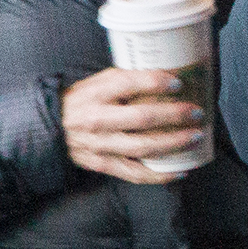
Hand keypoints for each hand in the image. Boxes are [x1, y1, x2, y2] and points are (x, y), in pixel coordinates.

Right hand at [61, 68, 204, 184]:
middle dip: (175, 115)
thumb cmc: (83, 101)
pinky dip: (159, 175)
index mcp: (96, 94)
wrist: (51, 127)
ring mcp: (100, 145)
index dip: (155, 82)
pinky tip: (180, 170)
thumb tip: (167, 73)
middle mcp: (97, 120)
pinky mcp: (102, 164)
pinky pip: (134, 173)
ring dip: (174, 143)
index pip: (127, 84)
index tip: (178, 83)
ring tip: (196, 136)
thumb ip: (126, 78)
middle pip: (142, 118)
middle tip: (197, 112)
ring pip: (142, 147)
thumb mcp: (98, 82)